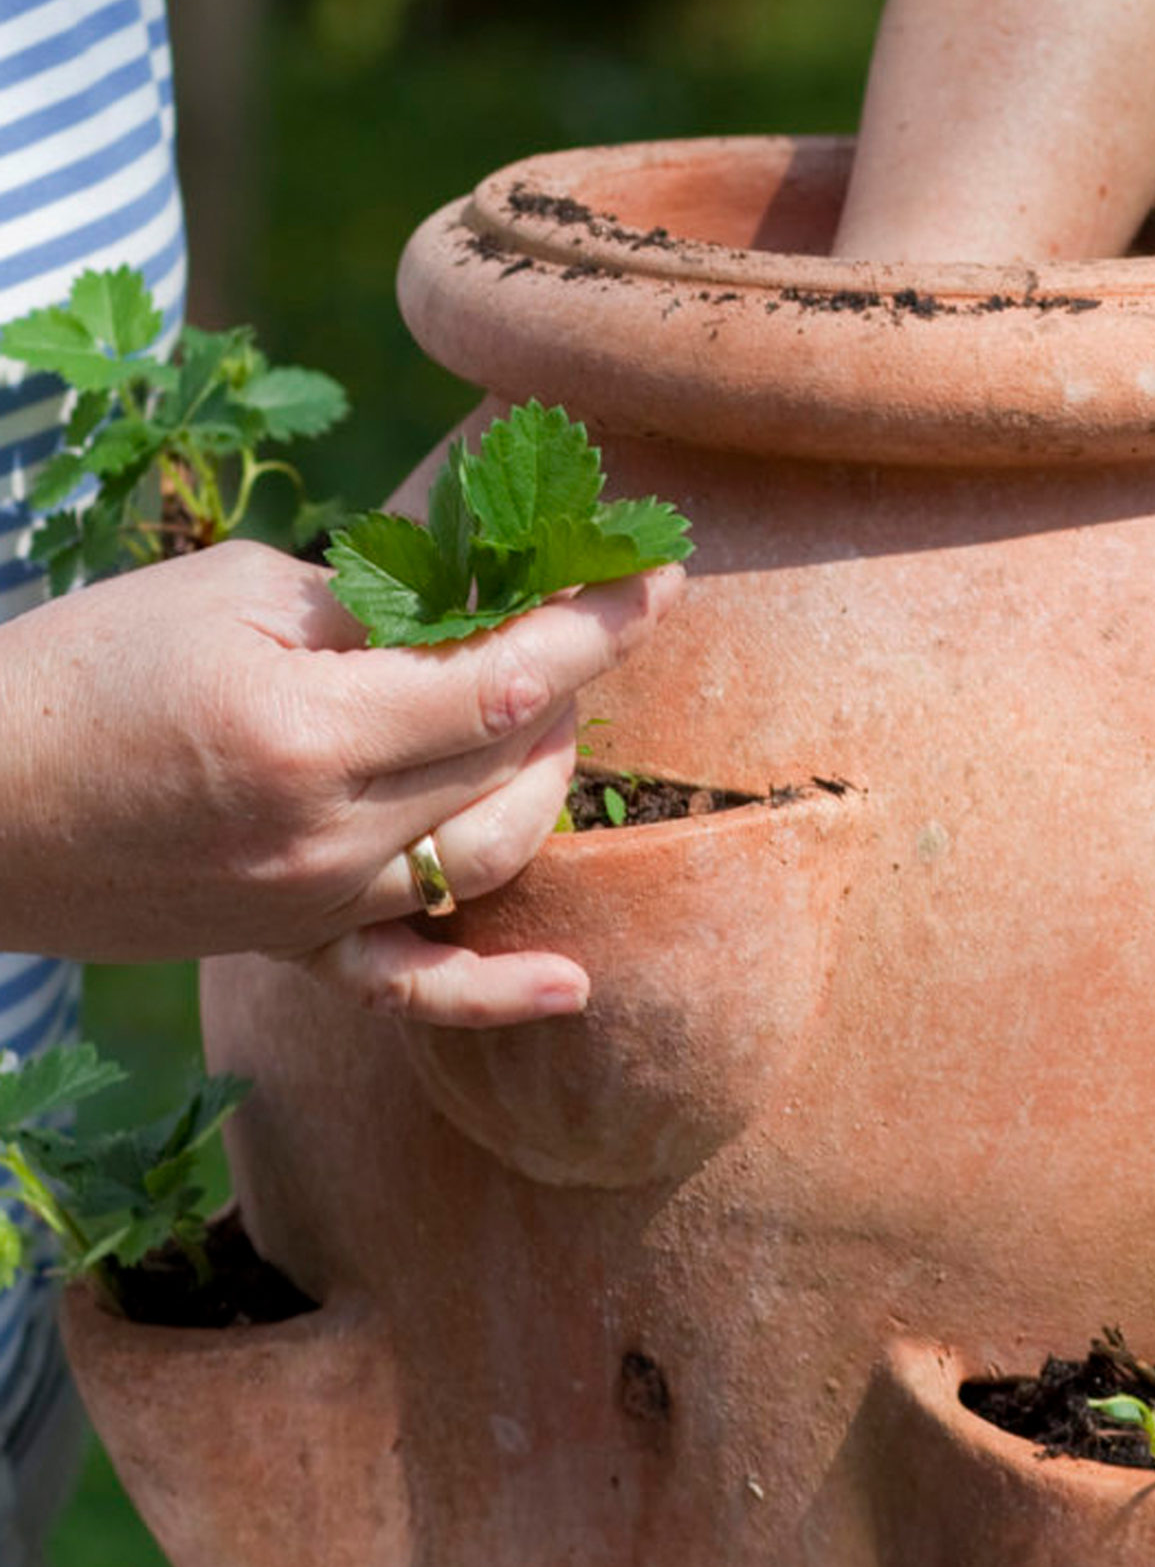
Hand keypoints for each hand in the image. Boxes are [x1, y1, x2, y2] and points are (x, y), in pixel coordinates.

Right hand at [0, 539, 683, 1024]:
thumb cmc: (86, 667)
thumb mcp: (229, 595)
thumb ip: (368, 604)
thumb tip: (480, 604)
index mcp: (307, 728)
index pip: (502, 676)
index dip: (595, 622)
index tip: (657, 575)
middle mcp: (327, 834)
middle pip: (507, 762)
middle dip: (564, 684)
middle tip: (567, 620)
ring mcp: (315, 906)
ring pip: (489, 855)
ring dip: (543, 782)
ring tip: (544, 717)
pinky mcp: (294, 948)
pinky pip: (412, 986)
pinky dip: (497, 991)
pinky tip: (575, 985)